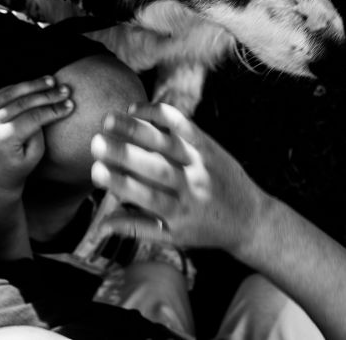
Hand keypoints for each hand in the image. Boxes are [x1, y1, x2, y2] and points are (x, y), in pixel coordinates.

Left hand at [0, 76, 74, 198]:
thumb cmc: (19, 166)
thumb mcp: (35, 154)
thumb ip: (40, 131)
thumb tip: (46, 107)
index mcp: (2, 138)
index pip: (33, 117)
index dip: (53, 109)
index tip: (70, 105)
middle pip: (23, 102)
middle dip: (47, 95)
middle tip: (65, 90)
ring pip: (12, 92)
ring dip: (34, 85)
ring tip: (52, 81)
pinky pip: (4, 92)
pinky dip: (20, 87)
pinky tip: (36, 84)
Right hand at [90, 102, 267, 254]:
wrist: (249, 219)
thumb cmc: (205, 229)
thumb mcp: (172, 237)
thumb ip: (136, 228)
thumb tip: (100, 226)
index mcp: (179, 213)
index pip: (146, 196)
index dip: (120, 184)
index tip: (96, 171)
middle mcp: (191, 187)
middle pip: (155, 167)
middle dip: (124, 154)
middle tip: (96, 142)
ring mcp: (200, 163)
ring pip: (167, 144)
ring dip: (137, 130)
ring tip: (109, 120)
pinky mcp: (208, 145)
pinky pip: (184, 126)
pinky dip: (161, 115)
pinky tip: (138, 109)